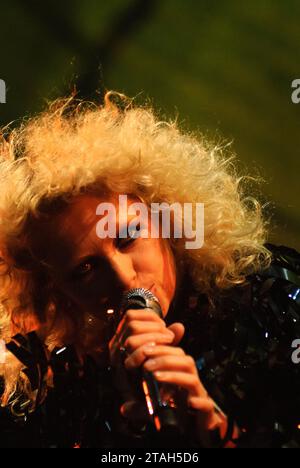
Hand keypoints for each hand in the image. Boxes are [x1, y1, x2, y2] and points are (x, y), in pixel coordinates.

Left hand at [109, 308, 227, 444]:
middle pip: (185, 361)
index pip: (175, 354)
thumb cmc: (179, 416)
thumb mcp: (156, 409)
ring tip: (156, 376)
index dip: (161, 349)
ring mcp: (199, 397)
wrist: (201, 433)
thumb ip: (142, 408)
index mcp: (181, 376)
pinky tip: (189, 402)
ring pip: (192, 380)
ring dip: (174, 375)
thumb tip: (124, 409)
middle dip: (164, 358)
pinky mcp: (207, 414)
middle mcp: (191, 383)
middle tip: (146, 364)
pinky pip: (206, 405)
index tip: (144, 350)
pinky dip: (199, 403)